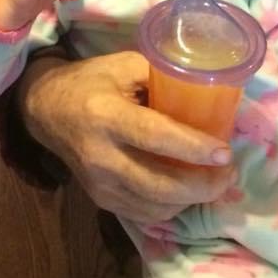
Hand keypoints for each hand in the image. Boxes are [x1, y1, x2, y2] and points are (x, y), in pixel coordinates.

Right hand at [18, 50, 235, 226]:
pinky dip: (173, 206)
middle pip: (159, 184)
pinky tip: (189, 189)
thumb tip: (206, 87)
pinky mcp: (101, 200)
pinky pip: (144, 213)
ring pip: (155, 205)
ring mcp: (99, 184)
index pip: (155, 137)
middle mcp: (101, 156)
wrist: (47, 110)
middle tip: (230, 173)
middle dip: (202, 185)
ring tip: (217, 180)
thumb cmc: (92, 80)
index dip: (193, 147)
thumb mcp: (125, 64)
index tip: (225, 152)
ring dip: (193, 198)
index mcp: (107, 115)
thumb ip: (162, 74)